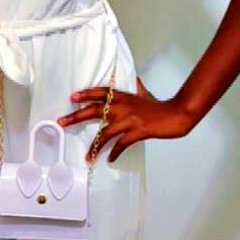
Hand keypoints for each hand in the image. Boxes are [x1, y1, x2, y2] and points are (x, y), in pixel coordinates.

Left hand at [58, 74, 194, 162]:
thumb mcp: (146, 93)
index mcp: (124, 97)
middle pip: (95, 111)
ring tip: (87, 157)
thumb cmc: (160, 106)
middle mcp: (123, 106)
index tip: (72, 98)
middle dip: (77, 117)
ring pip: (105, 133)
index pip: (101, 93)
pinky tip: (110, 160)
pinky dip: (114, 153)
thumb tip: (134, 80)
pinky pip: (121, 144)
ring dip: (94, 146)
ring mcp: (130, 120)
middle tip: (62, 122)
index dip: (86, 94)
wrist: (177, 114)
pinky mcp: (137, 131)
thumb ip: (137, 87)